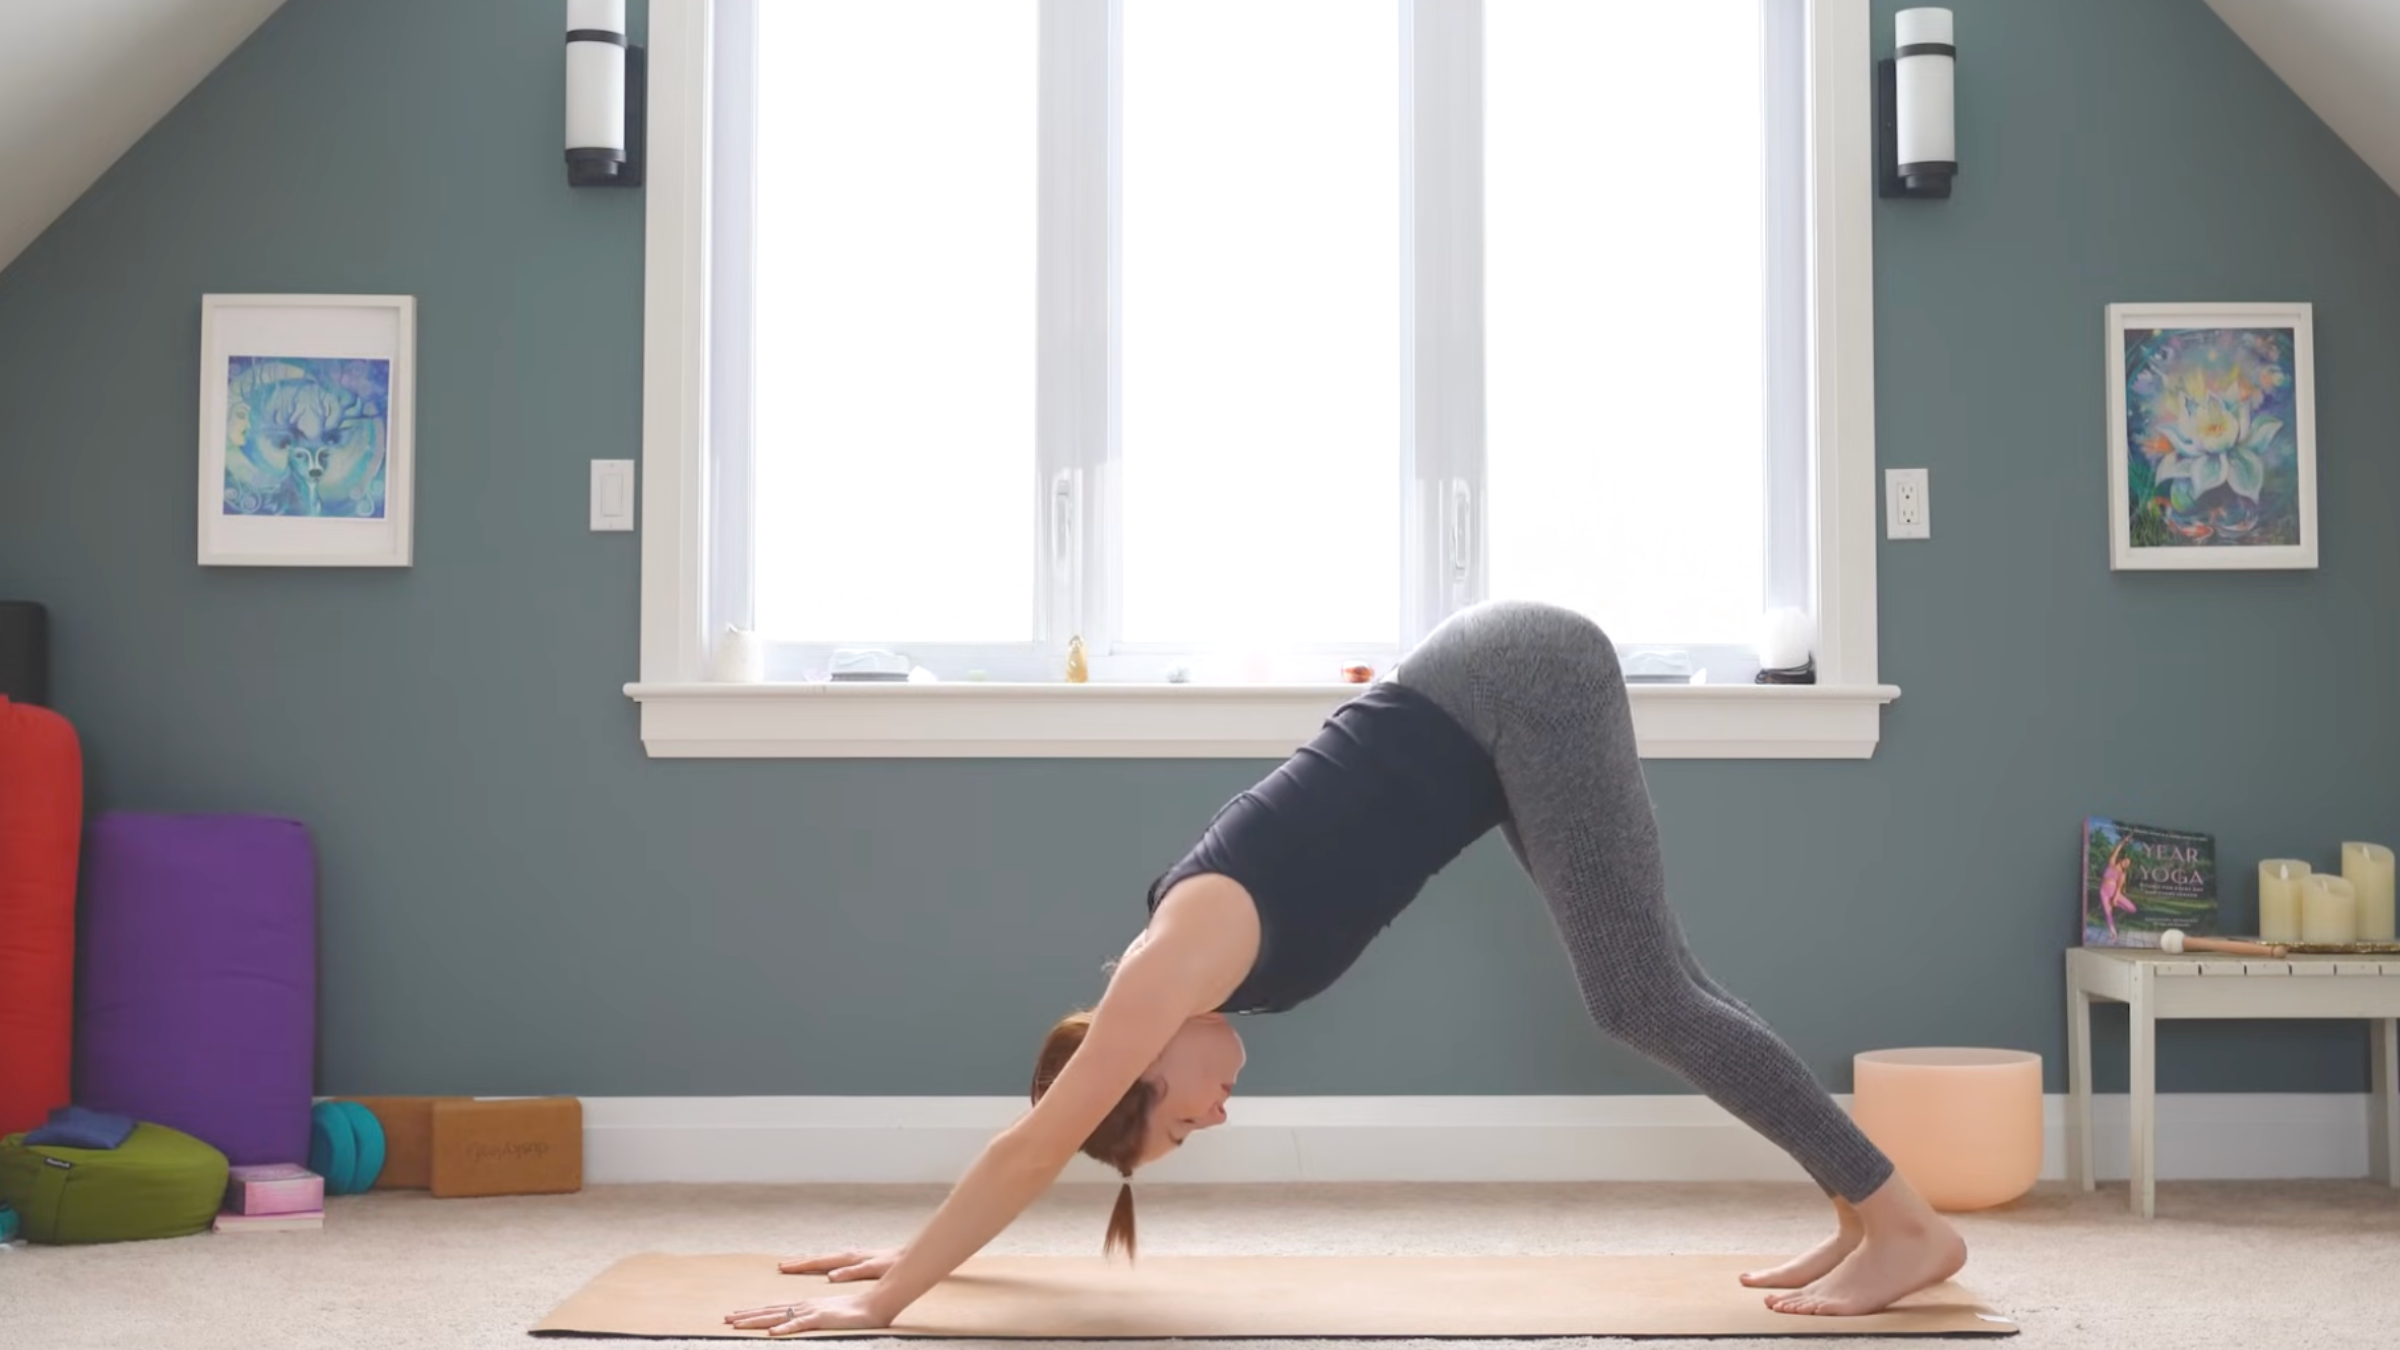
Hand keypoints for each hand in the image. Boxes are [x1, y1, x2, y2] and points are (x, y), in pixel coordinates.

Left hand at [724, 1291, 890, 1336]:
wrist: (876, 1305)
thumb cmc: (856, 1314)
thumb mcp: (830, 1318)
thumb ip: (815, 1321)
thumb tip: (800, 1327)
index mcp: (805, 1307)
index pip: (774, 1310)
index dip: (754, 1313)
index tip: (736, 1316)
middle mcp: (804, 1306)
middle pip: (770, 1311)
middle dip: (746, 1315)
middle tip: (725, 1319)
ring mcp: (811, 1312)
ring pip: (778, 1316)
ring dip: (756, 1320)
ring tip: (736, 1324)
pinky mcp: (821, 1319)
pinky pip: (799, 1325)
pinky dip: (784, 1328)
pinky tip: (770, 1332)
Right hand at [777, 1247, 903, 1281]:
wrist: (905, 1256)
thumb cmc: (891, 1264)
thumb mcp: (872, 1269)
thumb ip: (852, 1272)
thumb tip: (830, 1276)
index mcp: (847, 1258)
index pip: (818, 1262)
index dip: (801, 1266)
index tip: (784, 1267)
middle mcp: (847, 1255)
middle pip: (817, 1259)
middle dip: (799, 1262)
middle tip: (781, 1265)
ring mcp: (851, 1256)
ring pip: (824, 1259)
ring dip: (809, 1262)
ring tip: (794, 1264)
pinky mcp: (856, 1259)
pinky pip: (832, 1260)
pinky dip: (821, 1262)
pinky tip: (821, 1264)